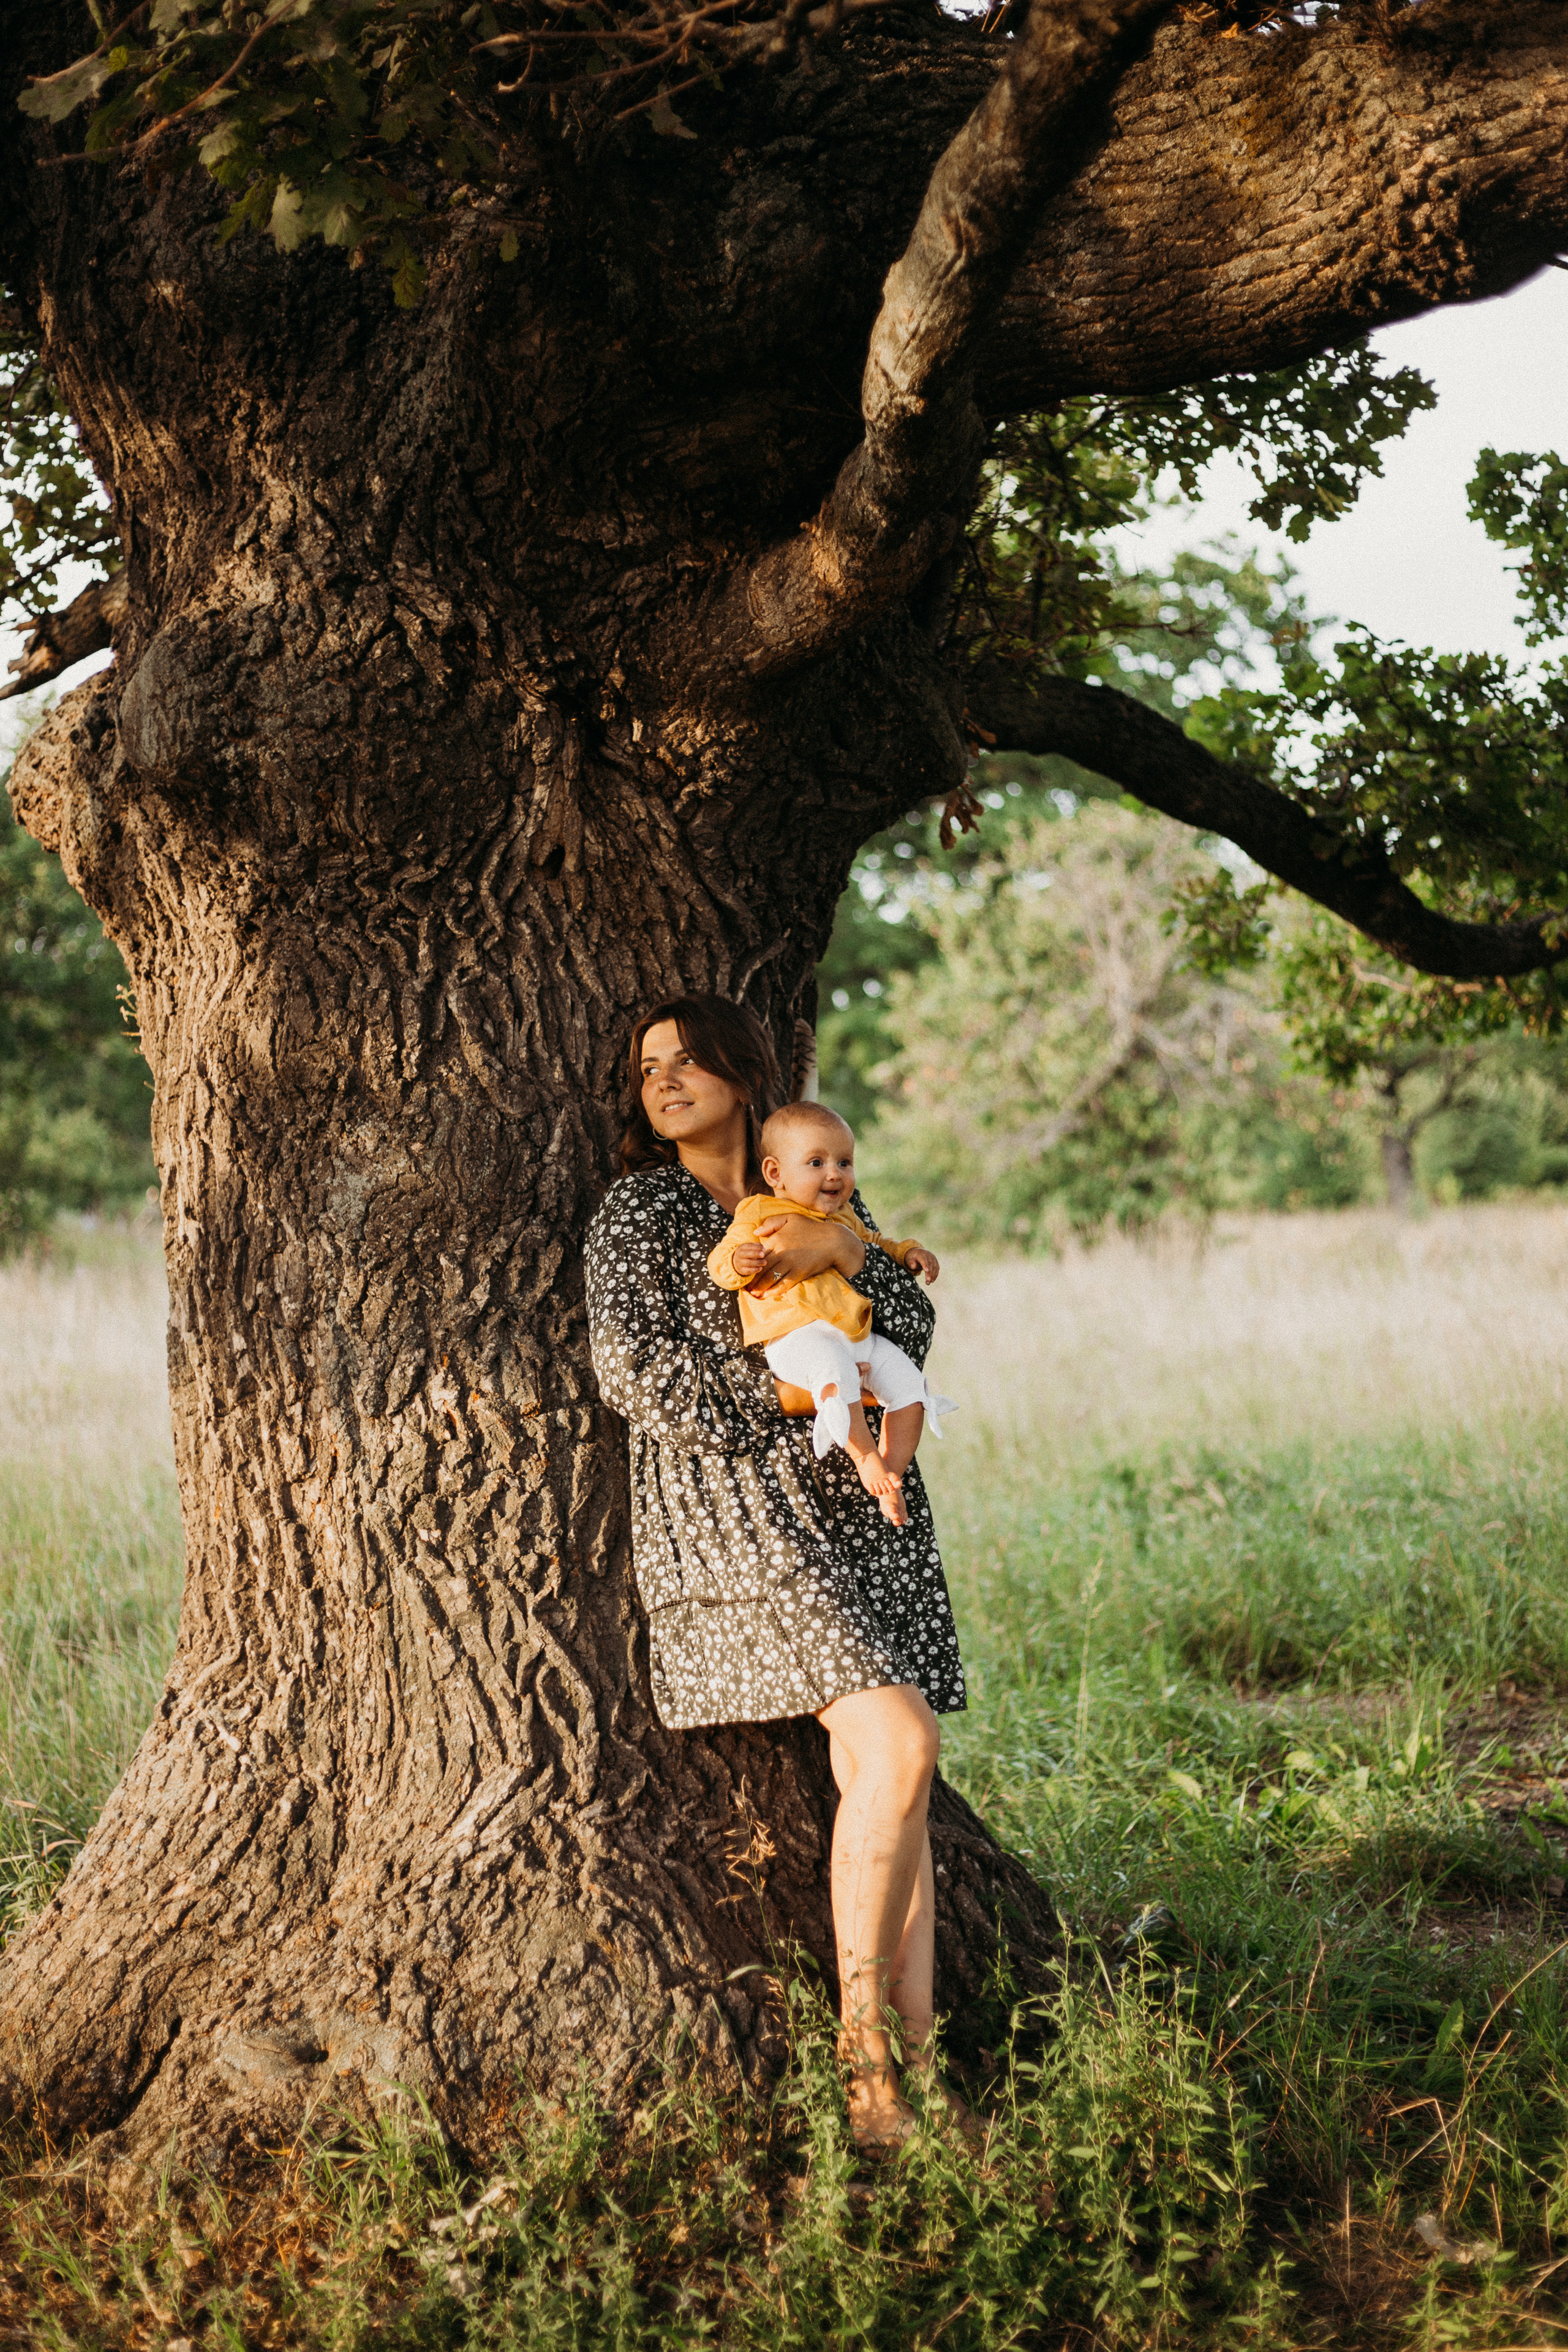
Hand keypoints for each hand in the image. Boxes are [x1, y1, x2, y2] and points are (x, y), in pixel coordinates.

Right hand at [730, 1240, 767, 1281]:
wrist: (738, 1262)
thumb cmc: (748, 1253)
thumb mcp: (751, 1248)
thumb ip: (757, 1247)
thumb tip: (763, 1249)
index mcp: (741, 1248)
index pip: (749, 1246)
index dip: (757, 1248)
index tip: (764, 1249)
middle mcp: (739, 1255)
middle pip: (747, 1254)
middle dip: (756, 1254)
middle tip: (763, 1255)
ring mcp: (739, 1263)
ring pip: (748, 1263)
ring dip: (758, 1262)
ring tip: (765, 1262)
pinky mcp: (741, 1270)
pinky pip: (748, 1271)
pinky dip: (755, 1269)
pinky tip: (760, 1268)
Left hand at [747, 1213, 865, 1295]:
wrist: (833, 1241)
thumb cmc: (812, 1228)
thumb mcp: (791, 1218)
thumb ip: (771, 1223)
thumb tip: (755, 1232)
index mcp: (777, 1239)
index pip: (758, 1254)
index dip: (750, 1264)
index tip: (746, 1271)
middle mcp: (781, 1252)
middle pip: (762, 1269)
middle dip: (753, 1280)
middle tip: (746, 1287)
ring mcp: (790, 1263)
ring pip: (770, 1278)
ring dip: (760, 1288)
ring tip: (754, 1294)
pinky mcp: (800, 1273)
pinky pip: (784, 1284)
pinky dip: (775, 1291)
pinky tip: (769, 1295)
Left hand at [904, 1244, 940, 1283]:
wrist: (917, 1253)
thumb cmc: (912, 1258)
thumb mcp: (909, 1260)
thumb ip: (910, 1263)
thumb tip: (914, 1266)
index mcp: (920, 1253)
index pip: (923, 1259)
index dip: (925, 1264)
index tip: (926, 1271)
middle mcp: (928, 1254)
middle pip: (930, 1264)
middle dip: (929, 1273)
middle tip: (927, 1281)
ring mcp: (932, 1257)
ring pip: (934, 1266)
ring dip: (932, 1275)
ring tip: (928, 1283)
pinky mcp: (935, 1261)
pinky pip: (937, 1268)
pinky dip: (935, 1274)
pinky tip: (932, 1280)